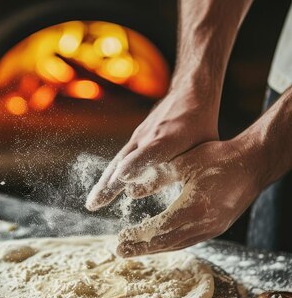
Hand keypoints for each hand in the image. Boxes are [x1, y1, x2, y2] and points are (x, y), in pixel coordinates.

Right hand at [86, 87, 217, 210]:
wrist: (190, 92)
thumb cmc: (202, 124)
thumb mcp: (205, 145)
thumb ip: (193, 167)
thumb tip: (188, 198)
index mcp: (170, 138)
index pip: (151, 152)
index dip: (137, 164)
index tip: (124, 178)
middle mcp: (150, 137)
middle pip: (126, 162)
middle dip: (111, 184)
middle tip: (95, 205)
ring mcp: (139, 136)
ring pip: (118, 162)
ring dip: (104, 184)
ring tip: (93, 204)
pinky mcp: (135, 138)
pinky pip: (120, 159)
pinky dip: (109, 176)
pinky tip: (102, 190)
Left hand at [117, 138, 260, 256]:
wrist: (252, 164)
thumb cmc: (219, 158)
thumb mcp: (184, 162)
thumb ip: (157, 177)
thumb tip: (130, 190)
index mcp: (194, 208)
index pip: (160, 228)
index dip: (139, 235)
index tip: (121, 238)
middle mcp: (204, 224)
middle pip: (167, 242)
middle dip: (142, 248)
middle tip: (121, 252)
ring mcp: (212, 229)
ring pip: (178, 243)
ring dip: (156, 248)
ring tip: (135, 250)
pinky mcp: (217, 227)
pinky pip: (189, 240)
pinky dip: (171, 242)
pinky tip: (160, 241)